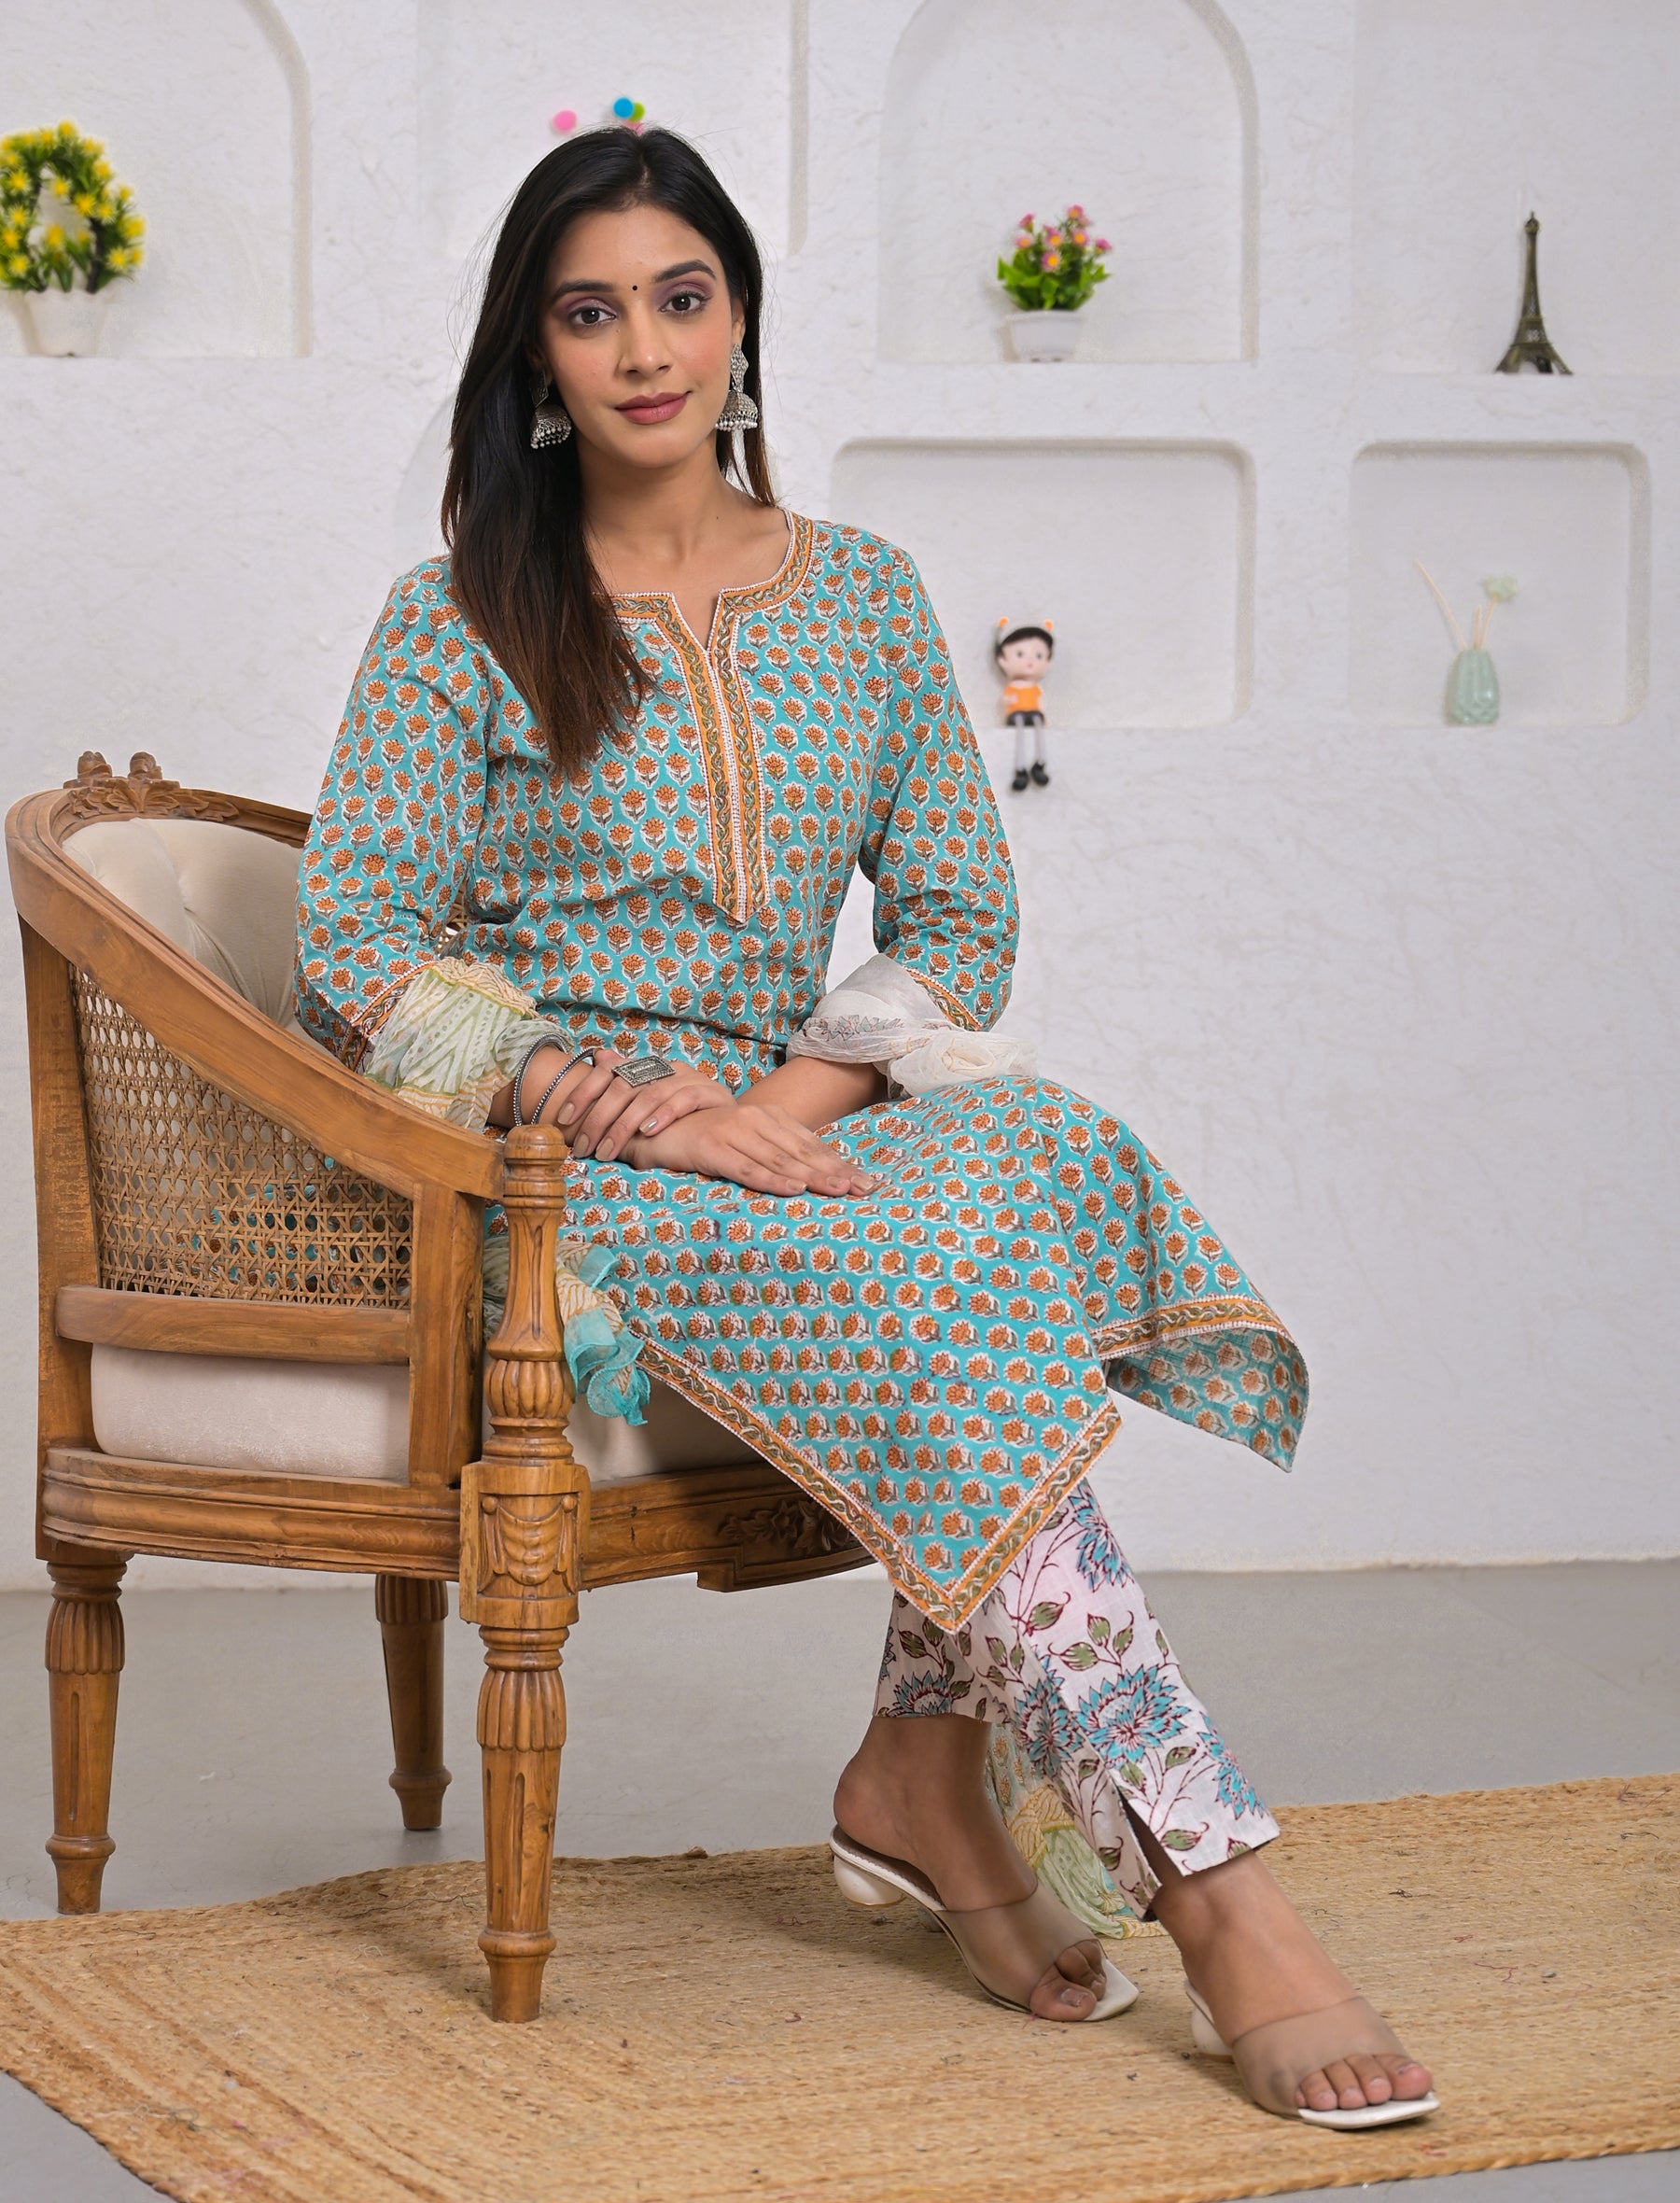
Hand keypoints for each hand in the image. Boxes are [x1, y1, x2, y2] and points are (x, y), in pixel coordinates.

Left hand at [567, 1056, 734, 1161]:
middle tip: (584, 1146)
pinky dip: (664, 1115)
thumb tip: (598, 1055)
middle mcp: (665, 1068)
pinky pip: (684, 1099)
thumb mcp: (645, 1108)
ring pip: (650, 1094)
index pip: (607, 1072)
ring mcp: (689, 1078)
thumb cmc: (682, 1119)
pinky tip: (648, 1131)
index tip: (562, 1119)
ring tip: (609, 1149)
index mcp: (646, 1067)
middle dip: (599, 1118)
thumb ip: (621, 1088)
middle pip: (624, 1085)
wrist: (732, 1123)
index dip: (583, 1093)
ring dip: (625, 1124)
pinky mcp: (711, 1092)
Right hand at [622, 1102, 880, 1197]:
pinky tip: (792, 1190)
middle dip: (836, 1172)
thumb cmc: (706, 1138)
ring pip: (780, 1160)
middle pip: (803, 1152)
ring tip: (839, 1191)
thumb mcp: (746, 1142)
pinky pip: (746, 1167)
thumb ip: (775, 1154)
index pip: (812, 1144)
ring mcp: (734, 1132)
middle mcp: (756, 1121)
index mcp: (769, 1119)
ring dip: (812, 1177)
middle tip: (865, 1190)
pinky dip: (771, 1180)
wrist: (655, 1125)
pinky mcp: (712, 1147)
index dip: (840, 1164)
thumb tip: (814, 1176)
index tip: (868, 1184)